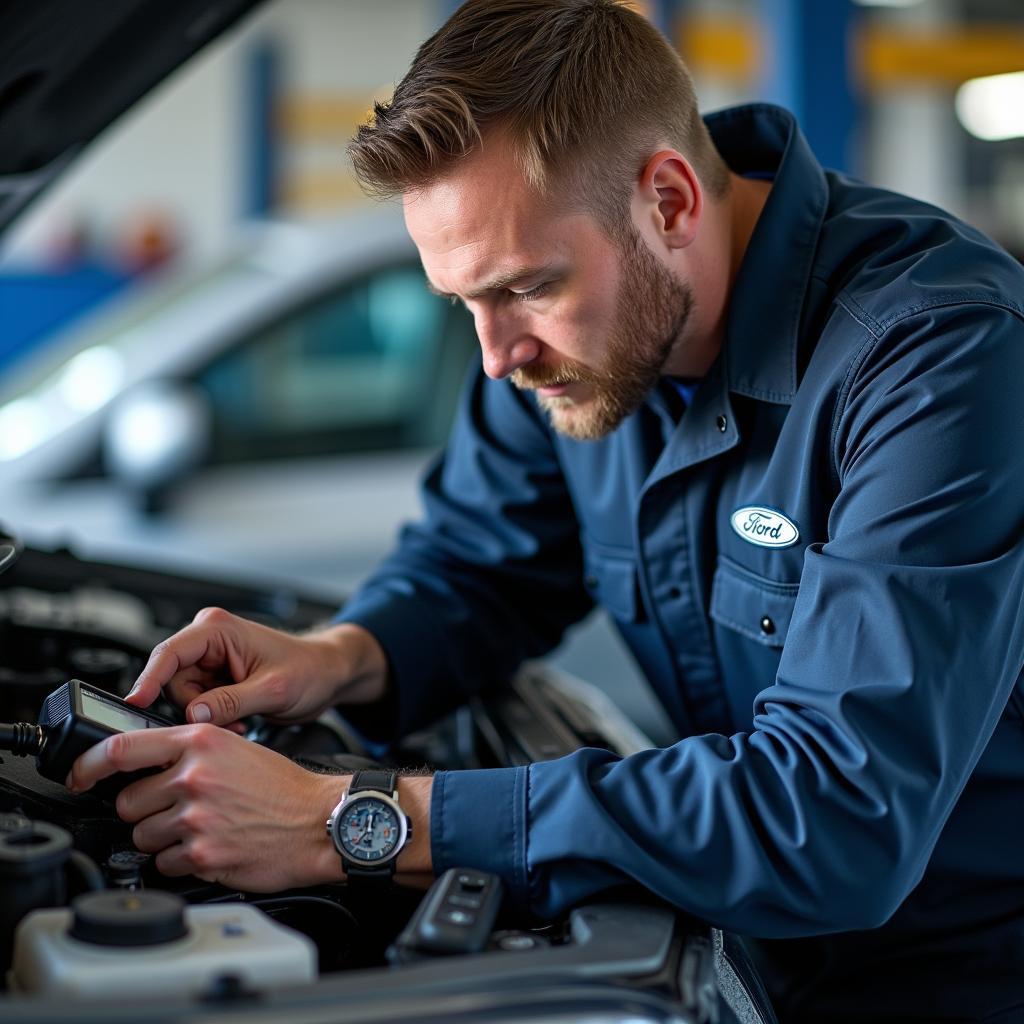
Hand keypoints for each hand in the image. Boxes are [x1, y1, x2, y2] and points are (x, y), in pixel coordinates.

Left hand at [66, 725, 435, 889]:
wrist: (320, 820)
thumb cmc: (283, 786)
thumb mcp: (236, 746)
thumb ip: (188, 750)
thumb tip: (143, 764)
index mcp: (201, 742)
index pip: (120, 748)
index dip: (86, 764)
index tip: (76, 775)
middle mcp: (194, 776)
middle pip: (126, 802)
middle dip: (145, 810)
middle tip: (177, 808)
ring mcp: (196, 817)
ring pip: (142, 836)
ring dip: (162, 837)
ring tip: (200, 828)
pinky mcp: (202, 855)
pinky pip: (164, 864)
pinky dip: (181, 861)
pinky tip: (211, 846)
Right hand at [125, 607, 388, 728]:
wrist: (329, 674)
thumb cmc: (310, 669)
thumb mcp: (273, 689)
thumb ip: (231, 702)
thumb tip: (194, 716)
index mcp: (218, 629)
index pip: (168, 654)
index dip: (148, 681)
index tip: (135, 705)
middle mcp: (209, 640)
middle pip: (172, 681)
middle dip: (195, 708)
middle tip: (231, 720)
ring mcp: (211, 660)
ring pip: (182, 697)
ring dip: (207, 716)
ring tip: (242, 719)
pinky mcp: (215, 679)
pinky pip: (197, 704)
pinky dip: (214, 718)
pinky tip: (240, 719)